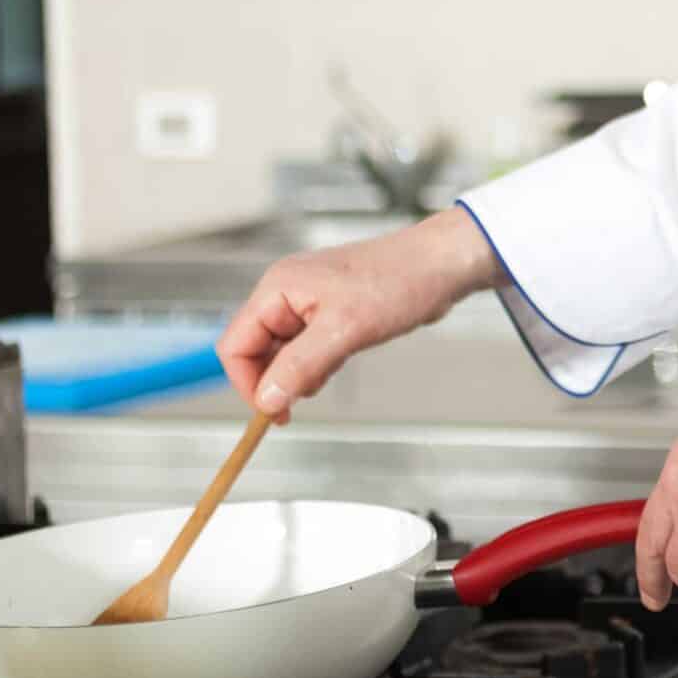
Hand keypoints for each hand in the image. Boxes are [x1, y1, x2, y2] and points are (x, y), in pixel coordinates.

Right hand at [219, 208, 501, 419]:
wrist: (442, 264)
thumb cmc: (399, 282)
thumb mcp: (345, 331)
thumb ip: (299, 366)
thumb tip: (265, 400)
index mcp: (278, 288)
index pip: (235, 345)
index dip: (247, 383)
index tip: (271, 412)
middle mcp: (286, 293)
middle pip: (254, 350)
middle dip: (276, 379)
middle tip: (303, 399)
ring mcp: (307, 303)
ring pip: (281, 353)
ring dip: (299, 374)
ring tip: (333, 367)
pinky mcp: (329, 312)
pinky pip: (306, 349)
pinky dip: (317, 364)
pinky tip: (341, 360)